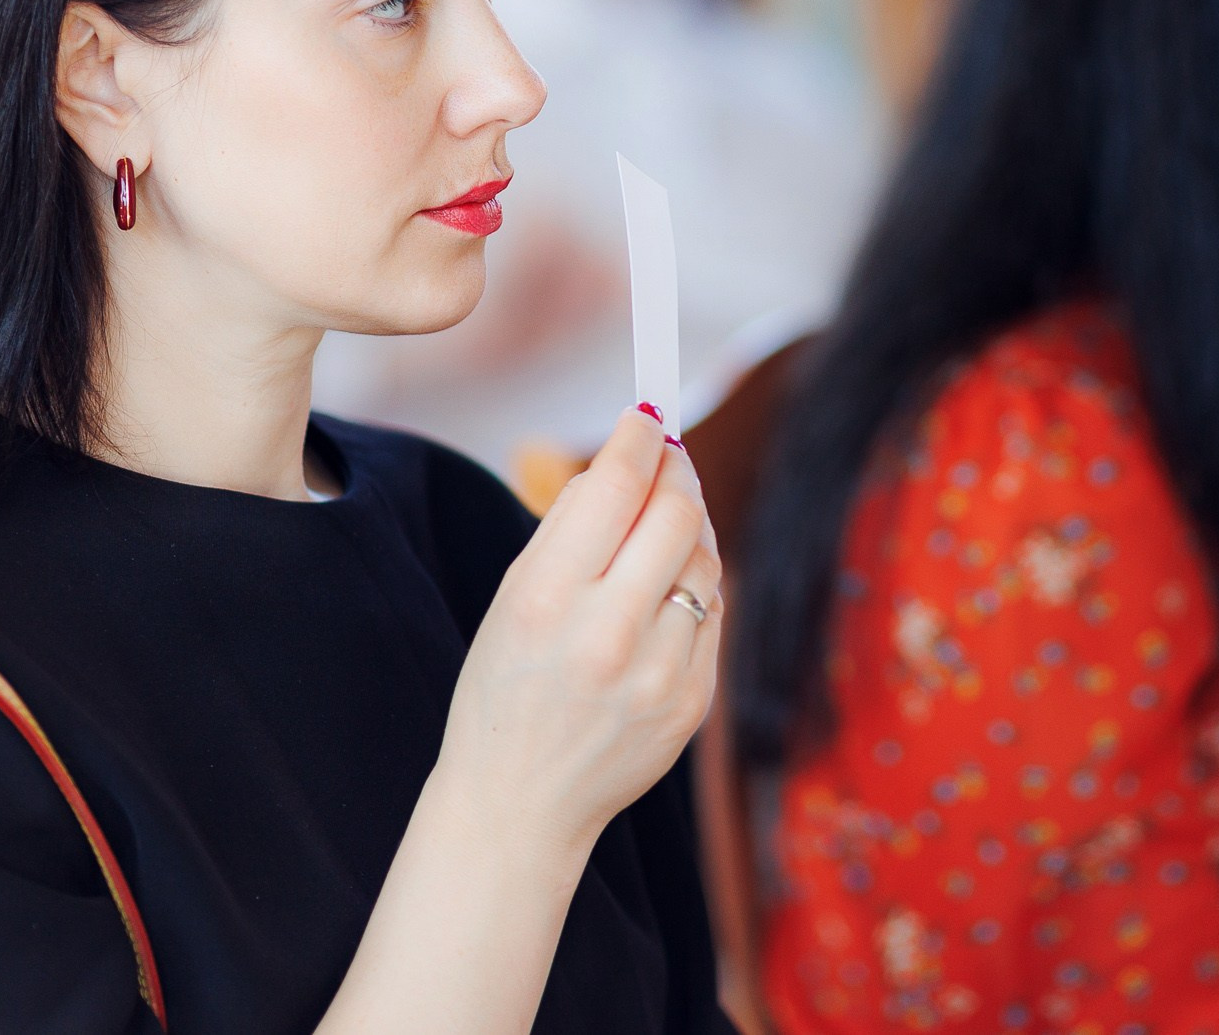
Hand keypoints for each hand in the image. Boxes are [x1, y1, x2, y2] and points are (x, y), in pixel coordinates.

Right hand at [435, 407, 722, 855]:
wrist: (518, 803)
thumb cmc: (505, 686)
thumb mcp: (512, 598)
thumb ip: (569, 525)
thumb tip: (627, 455)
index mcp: (545, 599)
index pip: (617, 486)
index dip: (641, 438)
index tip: (649, 415)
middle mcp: (606, 635)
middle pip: (677, 514)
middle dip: (676, 474)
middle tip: (668, 459)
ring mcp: (658, 674)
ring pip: (705, 560)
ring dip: (690, 530)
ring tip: (662, 530)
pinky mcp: (692, 702)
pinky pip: (713, 614)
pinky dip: (695, 589)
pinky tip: (666, 594)